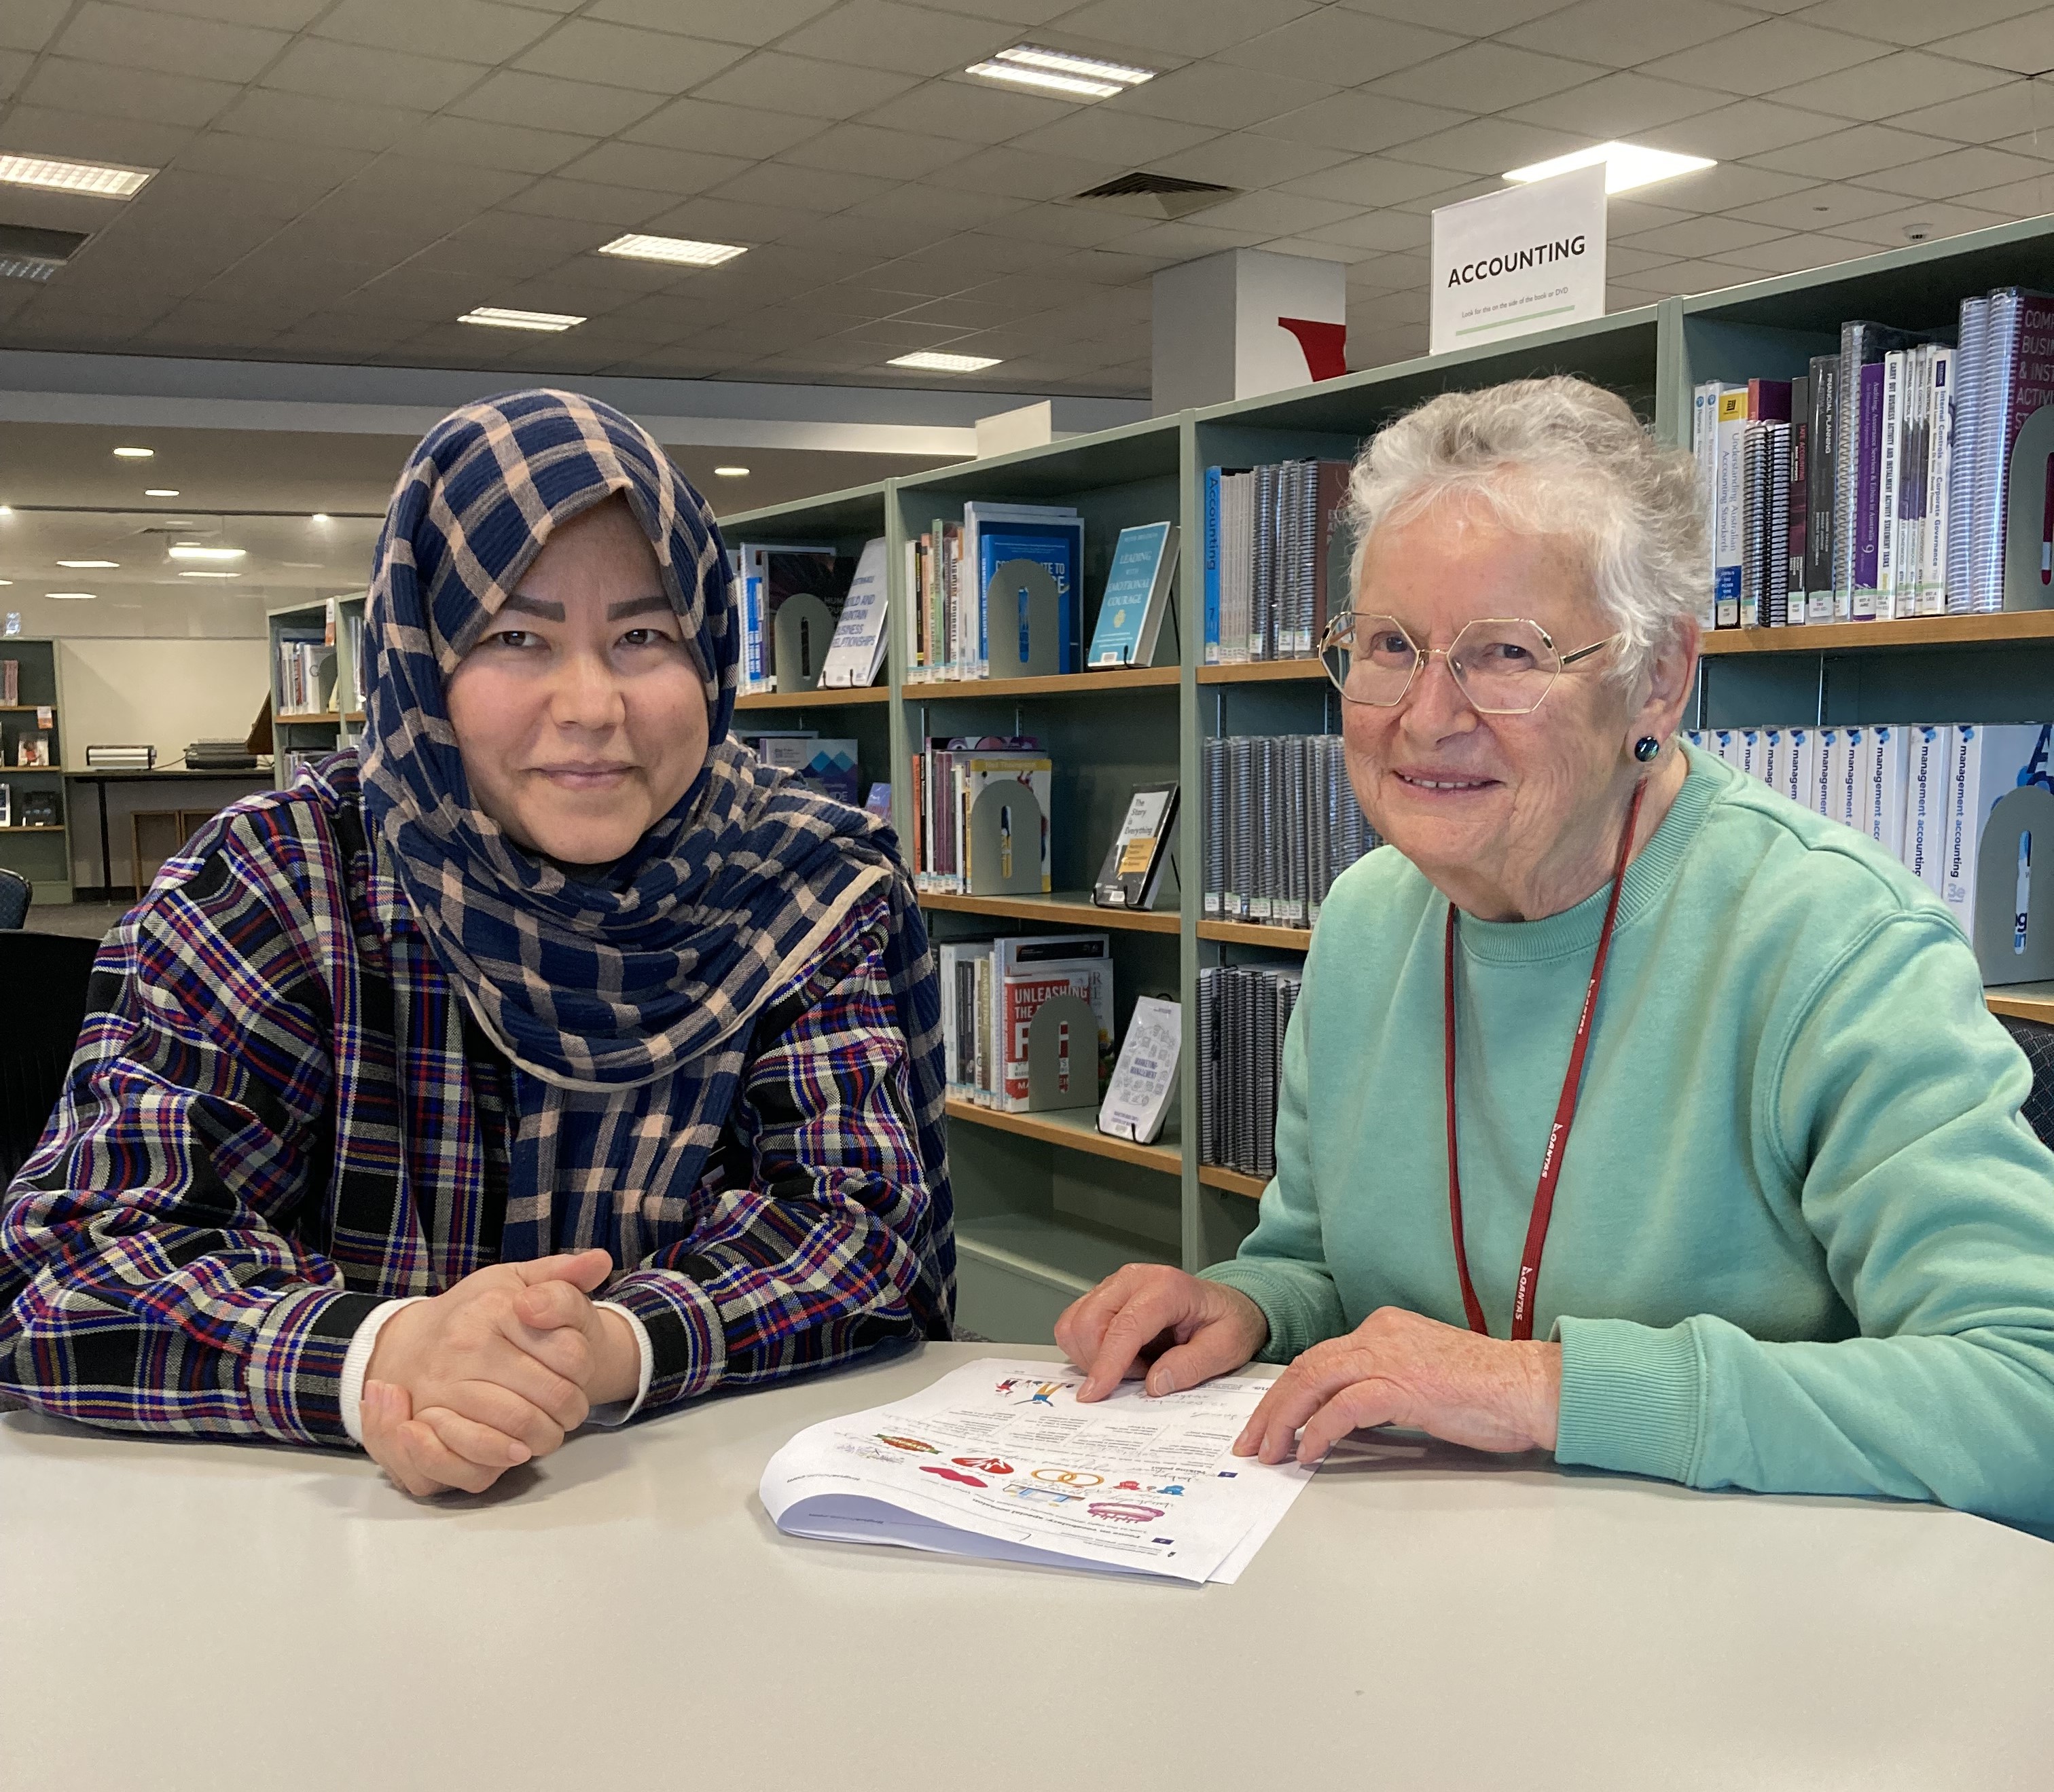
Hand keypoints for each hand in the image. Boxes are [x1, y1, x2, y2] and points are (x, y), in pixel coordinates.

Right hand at [360, 1248, 642, 1496]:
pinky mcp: (431, 1418)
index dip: (586, 1368)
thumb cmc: (474, 1311)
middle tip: (573, 1410)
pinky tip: (522, 1447)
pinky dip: (513, 1453)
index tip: (580, 1371)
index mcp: (497, 1307)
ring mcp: (448, 1383)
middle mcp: (470, 1344)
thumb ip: (560, 1274)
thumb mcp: (514, 1280)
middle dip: (574, 1408)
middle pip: (553, 1393)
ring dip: (548, 1435)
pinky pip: (485, 1448)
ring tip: (552, 1428)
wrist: (408, 1344)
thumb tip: (601, 1260)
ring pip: (524, 1424)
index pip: (571, 1351)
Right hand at [1055, 1264, 1269, 1401]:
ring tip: (1133, 1364)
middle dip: (1101, 1363)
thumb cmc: (1226, 1322)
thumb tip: (1154, 1384)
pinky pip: (1074, 1325)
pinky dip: (1087, 1349)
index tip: (1096, 1393)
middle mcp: (1134, 1279)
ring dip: (1093, 1357)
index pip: (1124, 1326)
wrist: (1226, 1305)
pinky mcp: (1103, 1296)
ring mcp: (1114, 1285)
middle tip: (1139, 1376)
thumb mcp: (1227, 1348)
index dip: (1107, 1363)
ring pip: (1074, 1324)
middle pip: (1088, 1323)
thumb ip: (1192, 1366)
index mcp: (1167, 1287)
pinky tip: (1119, 1355)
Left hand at [1234, 1306, 1560, 1465]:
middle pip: (1305, 1368)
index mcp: (1383, 1329)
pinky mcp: (1404, 1385)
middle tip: (1251, 1444)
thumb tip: (1345, 1420)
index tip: (1269, 1423)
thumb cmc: (1487, 1391)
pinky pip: (1344, 1408)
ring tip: (1269, 1453)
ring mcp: (1390, 1357)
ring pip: (1314, 1382)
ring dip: (1284, 1420)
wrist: (1531, 1386)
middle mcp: (1379, 1334)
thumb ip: (1382, 1388)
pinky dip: (1319, 1432)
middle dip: (1271, 1408)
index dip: (1286, 1393)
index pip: (1318, 1358)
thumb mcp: (1421, 1379)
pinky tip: (1309, 1453)